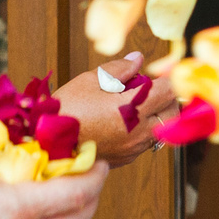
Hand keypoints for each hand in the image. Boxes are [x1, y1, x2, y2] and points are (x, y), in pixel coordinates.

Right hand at [54, 54, 177, 167]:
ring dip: (156, 115)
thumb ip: (118, 69)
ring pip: (161, 130)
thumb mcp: (89, 81)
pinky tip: (123, 122)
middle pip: (173, 113)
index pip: (169, 91)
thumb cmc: (65, 110)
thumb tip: (137, 59)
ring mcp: (133, 148)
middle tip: (151, 88)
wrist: (45, 145)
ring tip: (133, 105)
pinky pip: (145, 143)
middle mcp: (138, 132)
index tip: (163, 72)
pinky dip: (142, 130)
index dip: (168, 78)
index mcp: (132, 109)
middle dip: (168, 98)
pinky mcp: (125, 159)